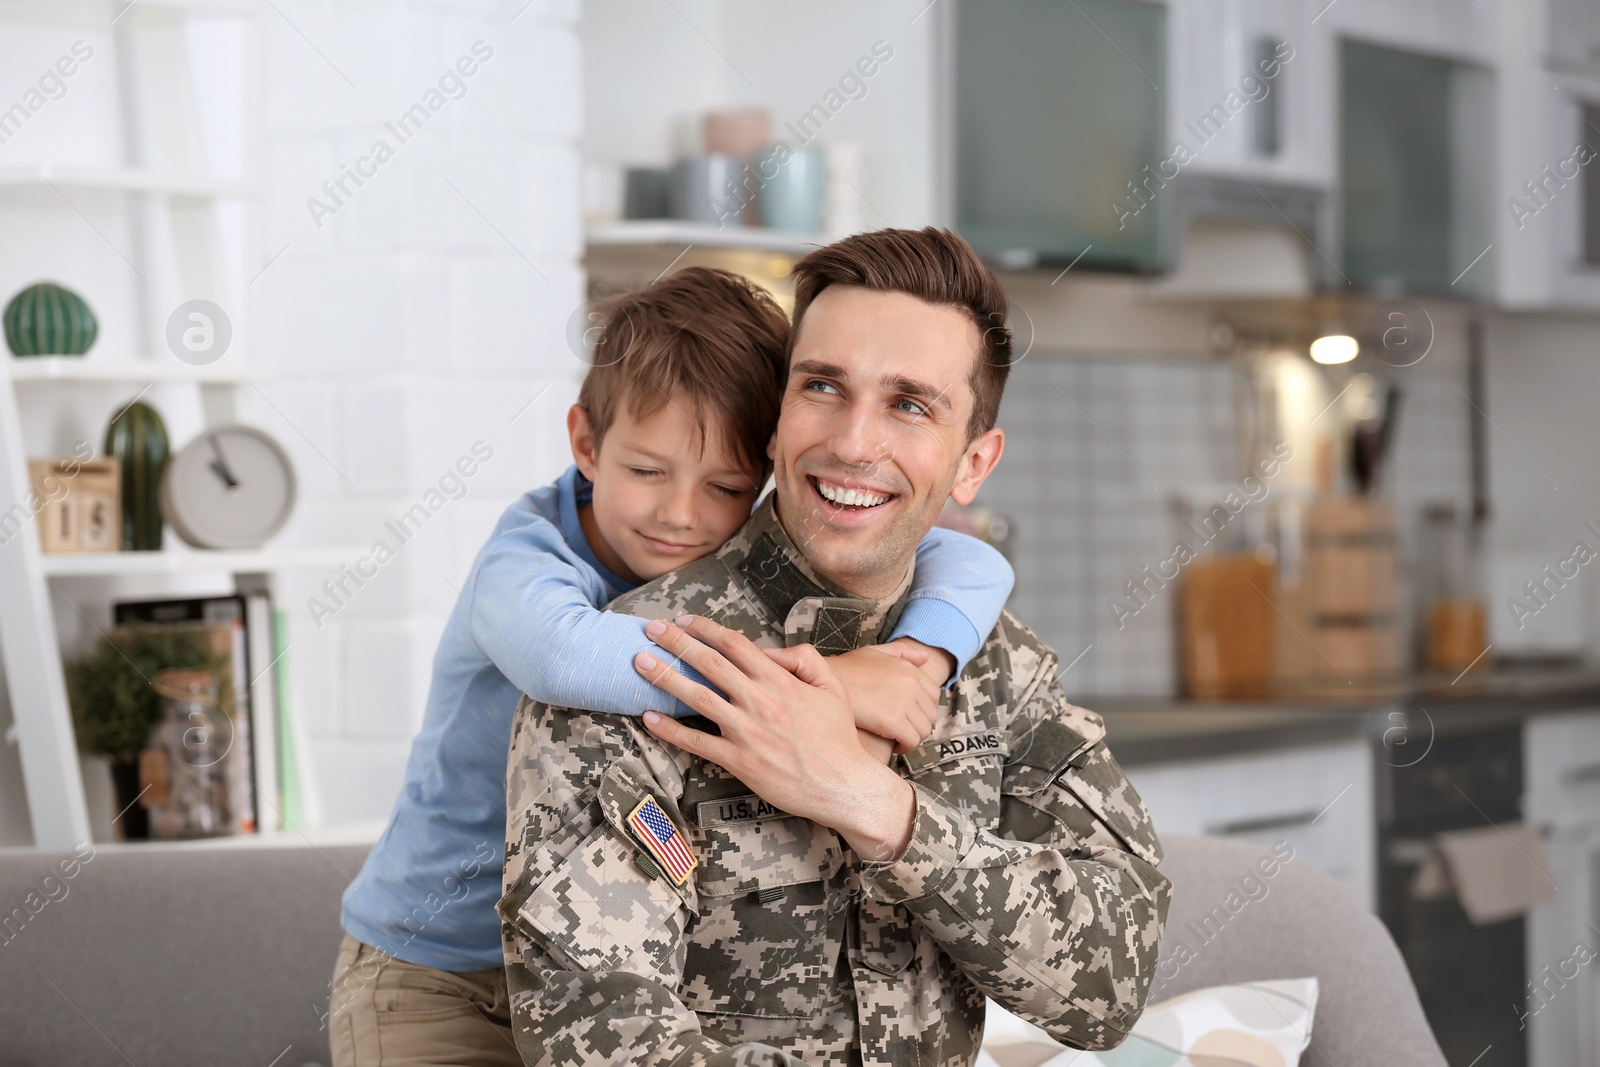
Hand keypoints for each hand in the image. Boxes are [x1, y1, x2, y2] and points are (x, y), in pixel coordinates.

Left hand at [633, 615, 914, 862]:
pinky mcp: (739, 762)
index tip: (685, 620)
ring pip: (697, 697)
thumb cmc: (839, 737)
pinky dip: (671, 730)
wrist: (845, 786)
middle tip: (650, 629)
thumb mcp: (833, 686)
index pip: (735, 645)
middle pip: (709, 663)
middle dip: (676, 642)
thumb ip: (804, 659)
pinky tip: (649, 717)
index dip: (707, 629)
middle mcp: (759, 701)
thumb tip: (771, 650)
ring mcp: (747, 732)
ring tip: (640, 661)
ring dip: (665, 676)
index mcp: (780, 682)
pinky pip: (697, 742)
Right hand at [830, 644, 940, 754]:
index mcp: (910, 669)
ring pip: (923, 730)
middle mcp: (912, 683)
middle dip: (919, 725)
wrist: (824, 683)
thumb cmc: (845, 670)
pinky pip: (912, 740)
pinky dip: (905, 746)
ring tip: (897, 739)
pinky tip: (893, 746)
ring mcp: (904, 702)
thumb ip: (901, 653)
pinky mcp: (894, 721)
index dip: (923, 709)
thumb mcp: (873, 652)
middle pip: (931, 714)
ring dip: (913, 738)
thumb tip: (925, 658)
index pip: (934, 695)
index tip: (909, 716)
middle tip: (902, 731)